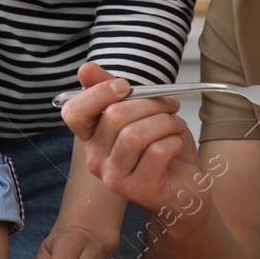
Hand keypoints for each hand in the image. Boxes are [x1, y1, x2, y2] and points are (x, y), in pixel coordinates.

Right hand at [60, 63, 198, 214]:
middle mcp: (96, 159)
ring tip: (176, 126)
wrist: (186, 186)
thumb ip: (112, 90)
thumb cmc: (161, 146)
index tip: (125, 86)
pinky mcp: (139, 190)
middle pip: (114, 117)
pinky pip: (157, 151)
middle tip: (169, 105)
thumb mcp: (139, 112)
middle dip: (150, 103)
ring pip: (136, 134)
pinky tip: (176, 145)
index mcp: (92, 137)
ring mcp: (115, 178)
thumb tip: (85, 69)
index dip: (98, 93)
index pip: (74, 112)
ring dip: (166, 122)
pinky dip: (175, 140)